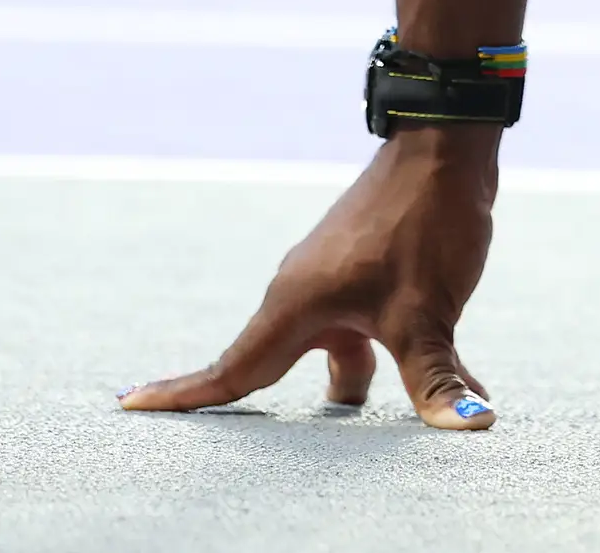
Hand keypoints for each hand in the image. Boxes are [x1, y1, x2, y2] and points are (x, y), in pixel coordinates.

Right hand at [120, 131, 501, 427]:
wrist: (447, 145)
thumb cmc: (423, 220)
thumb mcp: (428, 310)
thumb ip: (436, 377)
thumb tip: (470, 426)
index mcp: (296, 305)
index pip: (232, 369)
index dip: (183, 395)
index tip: (129, 405)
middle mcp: (305, 296)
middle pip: (273, 370)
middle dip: (261, 414)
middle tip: (230, 453)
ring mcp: (336, 284)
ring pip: (337, 356)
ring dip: (357, 390)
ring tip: (374, 438)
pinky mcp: (368, 275)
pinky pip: (369, 334)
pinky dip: (397, 362)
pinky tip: (453, 389)